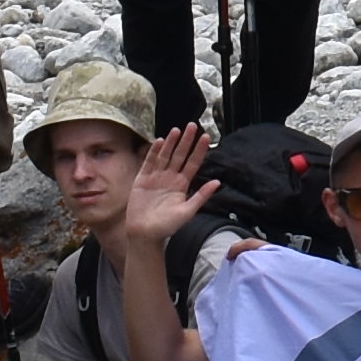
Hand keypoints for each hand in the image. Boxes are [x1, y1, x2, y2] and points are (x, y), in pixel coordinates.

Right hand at [121, 120, 213, 243]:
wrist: (145, 234)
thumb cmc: (166, 227)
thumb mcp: (188, 211)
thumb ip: (201, 196)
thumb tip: (217, 182)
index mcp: (182, 185)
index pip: (193, 163)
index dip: (199, 150)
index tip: (205, 137)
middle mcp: (170, 178)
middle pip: (180, 155)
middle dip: (186, 141)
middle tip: (192, 125)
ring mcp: (156, 177)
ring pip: (165, 156)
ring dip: (171, 143)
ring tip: (177, 130)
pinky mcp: (142, 179)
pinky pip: (149, 162)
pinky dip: (154, 152)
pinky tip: (159, 141)